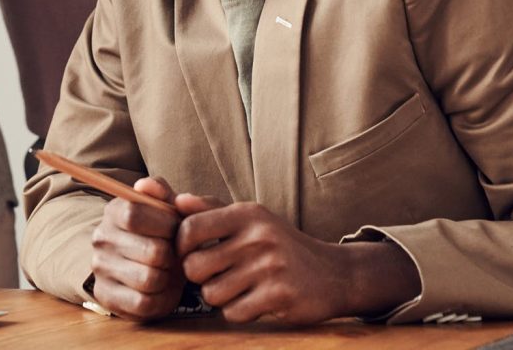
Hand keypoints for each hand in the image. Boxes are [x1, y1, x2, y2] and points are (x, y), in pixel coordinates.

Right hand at [90, 177, 184, 320]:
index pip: (135, 215)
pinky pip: (143, 304)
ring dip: (168, 278)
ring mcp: (100, 268)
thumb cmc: (159, 231)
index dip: (164, 224)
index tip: (175, 228)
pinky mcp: (106, 296)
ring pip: (149, 279)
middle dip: (172, 254)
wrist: (142, 261)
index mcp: (113, 211)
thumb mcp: (163, 207)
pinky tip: (161, 288)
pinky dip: (161, 299)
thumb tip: (145, 185)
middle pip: (151, 251)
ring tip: (168, 270)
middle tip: (174, 254)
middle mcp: (101, 238)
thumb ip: (160, 191)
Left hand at [175, 195, 419, 324]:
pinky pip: (234, 313)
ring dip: (219, 296)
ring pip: (212, 294)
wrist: (334, 273)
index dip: (181, 246)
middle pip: (195, 267)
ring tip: (235, 287)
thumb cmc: (281, 243)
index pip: (191, 228)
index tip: (190, 253)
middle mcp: (258, 237)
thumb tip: (178, 200)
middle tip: (212, 275)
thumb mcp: (251, 218)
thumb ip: (212, 209)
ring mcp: (270, 267)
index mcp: (247, 213)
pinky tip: (252, 301)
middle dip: (198, 277)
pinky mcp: (280, 297)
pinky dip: (237, 311)